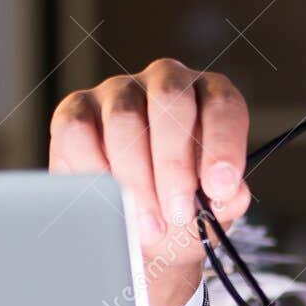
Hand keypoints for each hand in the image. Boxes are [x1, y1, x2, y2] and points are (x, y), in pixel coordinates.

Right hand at [48, 58, 251, 305]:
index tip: (220, 189)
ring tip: (147, 224)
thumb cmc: (182, 203)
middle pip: (171, 101)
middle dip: (174, 163)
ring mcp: (120, 91)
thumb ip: (227, 198)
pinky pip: (78, 130)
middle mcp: (168, 82)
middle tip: (177, 212)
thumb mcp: (212, 204)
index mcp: (212, 95)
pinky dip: (93, 170)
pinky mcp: (77, 108)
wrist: (138, 222)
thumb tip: (229, 194)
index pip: (223, 105)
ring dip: (135, 177)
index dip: (223, 145)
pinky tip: (108, 200)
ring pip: (124, 118)